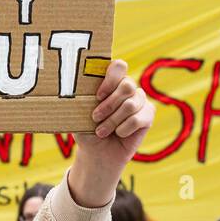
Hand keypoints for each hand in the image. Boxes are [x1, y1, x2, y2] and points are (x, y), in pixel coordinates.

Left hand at [70, 60, 153, 205]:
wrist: (97, 153)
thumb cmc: (87, 130)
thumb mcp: (79, 114)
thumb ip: (81, 100)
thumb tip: (71, 92)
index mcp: (110, 81)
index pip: (118, 66)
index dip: (110, 79)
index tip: (97, 96)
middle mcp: (127, 87)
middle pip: (127, 85)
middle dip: (109, 105)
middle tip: (95, 117)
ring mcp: (139, 100)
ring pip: (131, 104)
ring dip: (113, 121)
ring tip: (101, 132)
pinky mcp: (148, 114)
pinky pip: (139, 118)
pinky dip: (125, 129)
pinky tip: (119, 134)